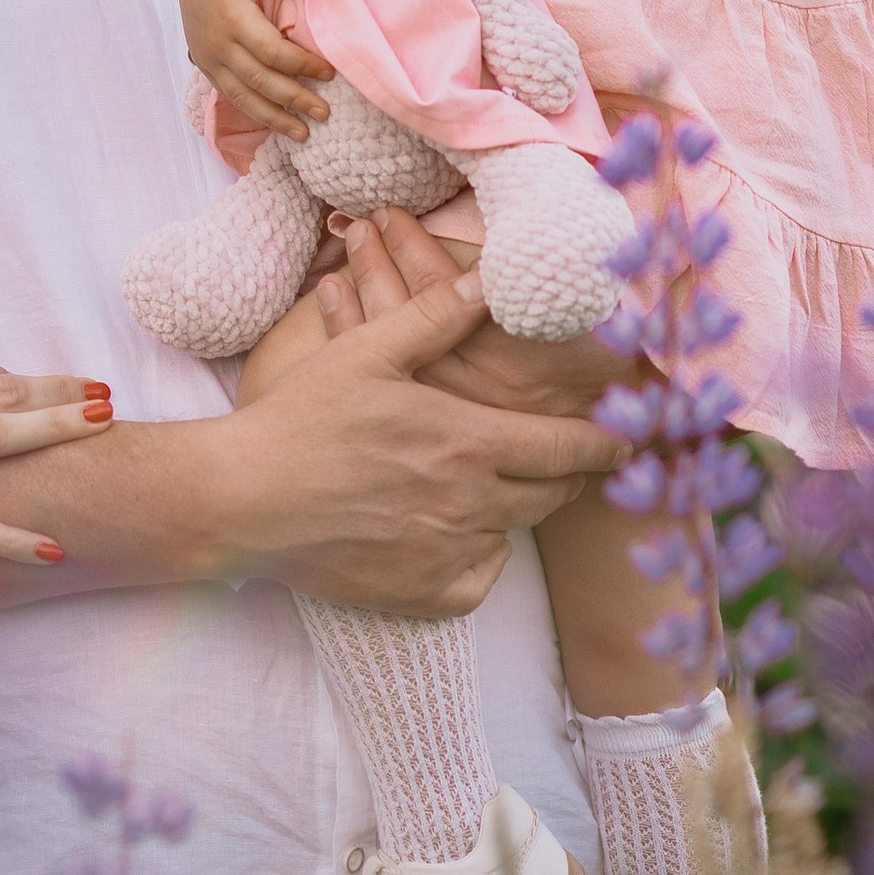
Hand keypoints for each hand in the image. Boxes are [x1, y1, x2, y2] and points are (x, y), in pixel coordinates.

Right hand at [181, 0, 331, 138]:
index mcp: (233, 15)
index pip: (271, 52)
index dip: (301, 65)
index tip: (329, 72)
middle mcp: (217, 42)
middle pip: (259, 80)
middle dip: (293, 100)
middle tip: (324, 113)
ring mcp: (208, 56)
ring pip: (242, 96)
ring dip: (274, 118)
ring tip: (303, 134)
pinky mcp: (205, 64)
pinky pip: (230, 94)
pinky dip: (253, 111)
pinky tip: (275, 122)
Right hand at [224, 246, 624, 615]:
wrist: (241, 501)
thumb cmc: (301, 419)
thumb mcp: (367, 353)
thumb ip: (436, 316)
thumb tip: (492, 279)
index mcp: (467, 441)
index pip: (568, 447)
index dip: (607, 442)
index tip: (632, 438)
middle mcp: (470, 504)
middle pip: (552, 493)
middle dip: (567, 472)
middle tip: (563, 455)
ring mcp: (448, 554)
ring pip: (516, 531)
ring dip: (518, 506)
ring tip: (503, 482)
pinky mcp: (423, 595)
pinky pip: (481, 578)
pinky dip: (481, 556)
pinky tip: (457, 531)